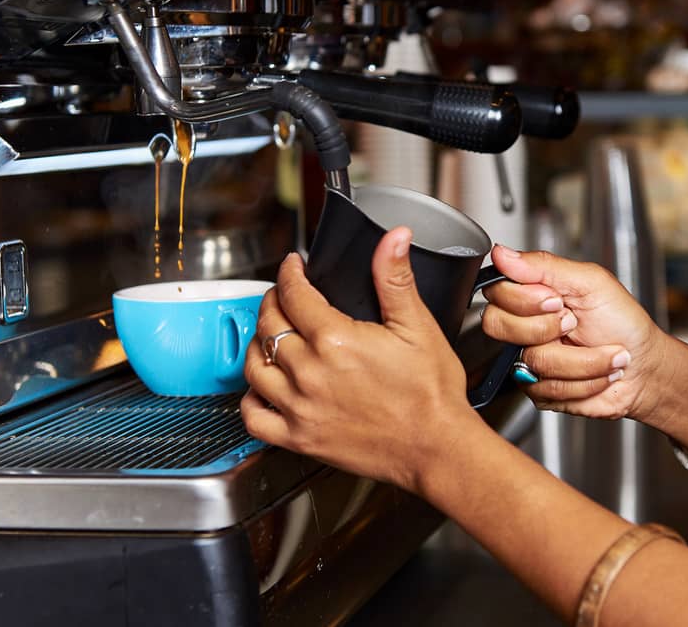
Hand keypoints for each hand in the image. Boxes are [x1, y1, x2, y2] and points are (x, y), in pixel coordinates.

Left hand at [240, 228, 484, 493]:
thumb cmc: (431, 394)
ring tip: (271, 334)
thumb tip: (392, 239)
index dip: (290, 273)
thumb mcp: (418, 326)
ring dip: (258, 344)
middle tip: (284, 296)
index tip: (293, 267)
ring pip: (255, 367)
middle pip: (269, 325)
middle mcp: (310, 374)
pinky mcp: (299, 439)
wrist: (435, 448)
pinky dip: (251, 398)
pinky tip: (264, 387)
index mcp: (336, 341)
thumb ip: (396, 279)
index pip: (294, 295)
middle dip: (272, 302)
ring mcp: (300, 408)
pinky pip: (254, 417)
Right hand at [482, 246, 669, 421]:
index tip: (556, 300)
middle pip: (499, 326)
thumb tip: (503, 253)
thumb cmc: (623, 322)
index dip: (525, 299)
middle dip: (547, 329)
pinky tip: (597, 373)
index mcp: (534, 294)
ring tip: (601, 351)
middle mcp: (526, 326)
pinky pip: (547, 388)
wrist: (644, 366)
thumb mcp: (590, 282)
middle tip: (574, 324)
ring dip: (581, 359)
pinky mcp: (539, 391)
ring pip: (533, 361)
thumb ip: (544, 265)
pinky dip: (583, 381)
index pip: (497, 291)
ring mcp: (529, 360)